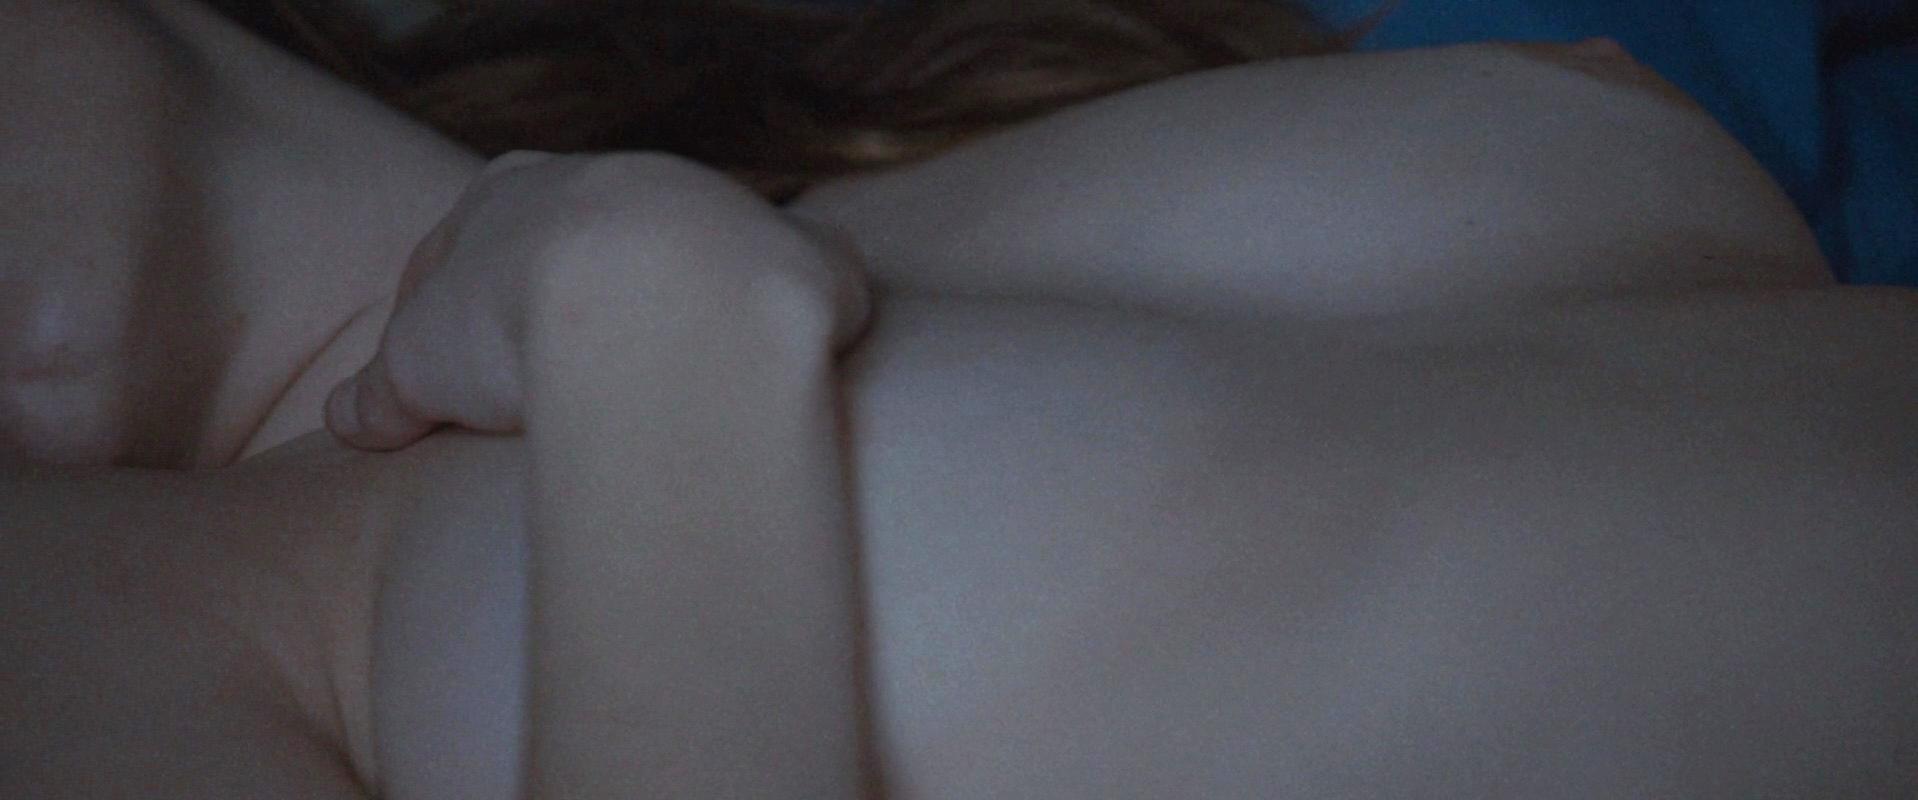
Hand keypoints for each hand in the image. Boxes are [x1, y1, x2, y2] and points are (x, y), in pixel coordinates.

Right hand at [325, 151, 871, 450]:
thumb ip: (381, 391)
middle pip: (599, 247)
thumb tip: (347, 421)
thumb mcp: (416, 366)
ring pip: (705, 264)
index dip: (463, 301)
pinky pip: (804, 294)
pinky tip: (778, 384)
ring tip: (681, 396)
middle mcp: (628, 182)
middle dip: (586, 305)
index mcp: (518, 188)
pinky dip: (793, 334)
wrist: (659, 300)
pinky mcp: (807, 263)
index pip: (477, 235)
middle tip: (577, 382)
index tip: (465, 361)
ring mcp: (722, 214)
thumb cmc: (518, 318)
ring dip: (694, 319)